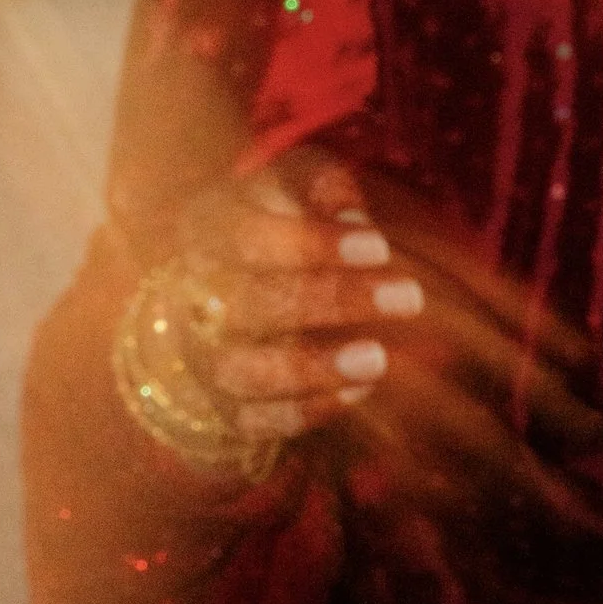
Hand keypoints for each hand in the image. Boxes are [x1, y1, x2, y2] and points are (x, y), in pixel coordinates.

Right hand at [178, 150, 426, 445]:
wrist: (233, 277)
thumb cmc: (279, 215)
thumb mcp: (297, 182)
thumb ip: (323, 189)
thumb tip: (354, 220)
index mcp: (206, 227)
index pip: (246, 237)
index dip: (311, 244)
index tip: (380, 247)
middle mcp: (193, 293)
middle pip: (248, 304)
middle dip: (330, 301)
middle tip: (409, 298)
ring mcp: (203, 354)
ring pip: (240, 371)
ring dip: (311, 369)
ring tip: (377, 359)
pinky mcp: (224, 404)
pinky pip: (255, 421)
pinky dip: (307, 412)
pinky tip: (360, 389)